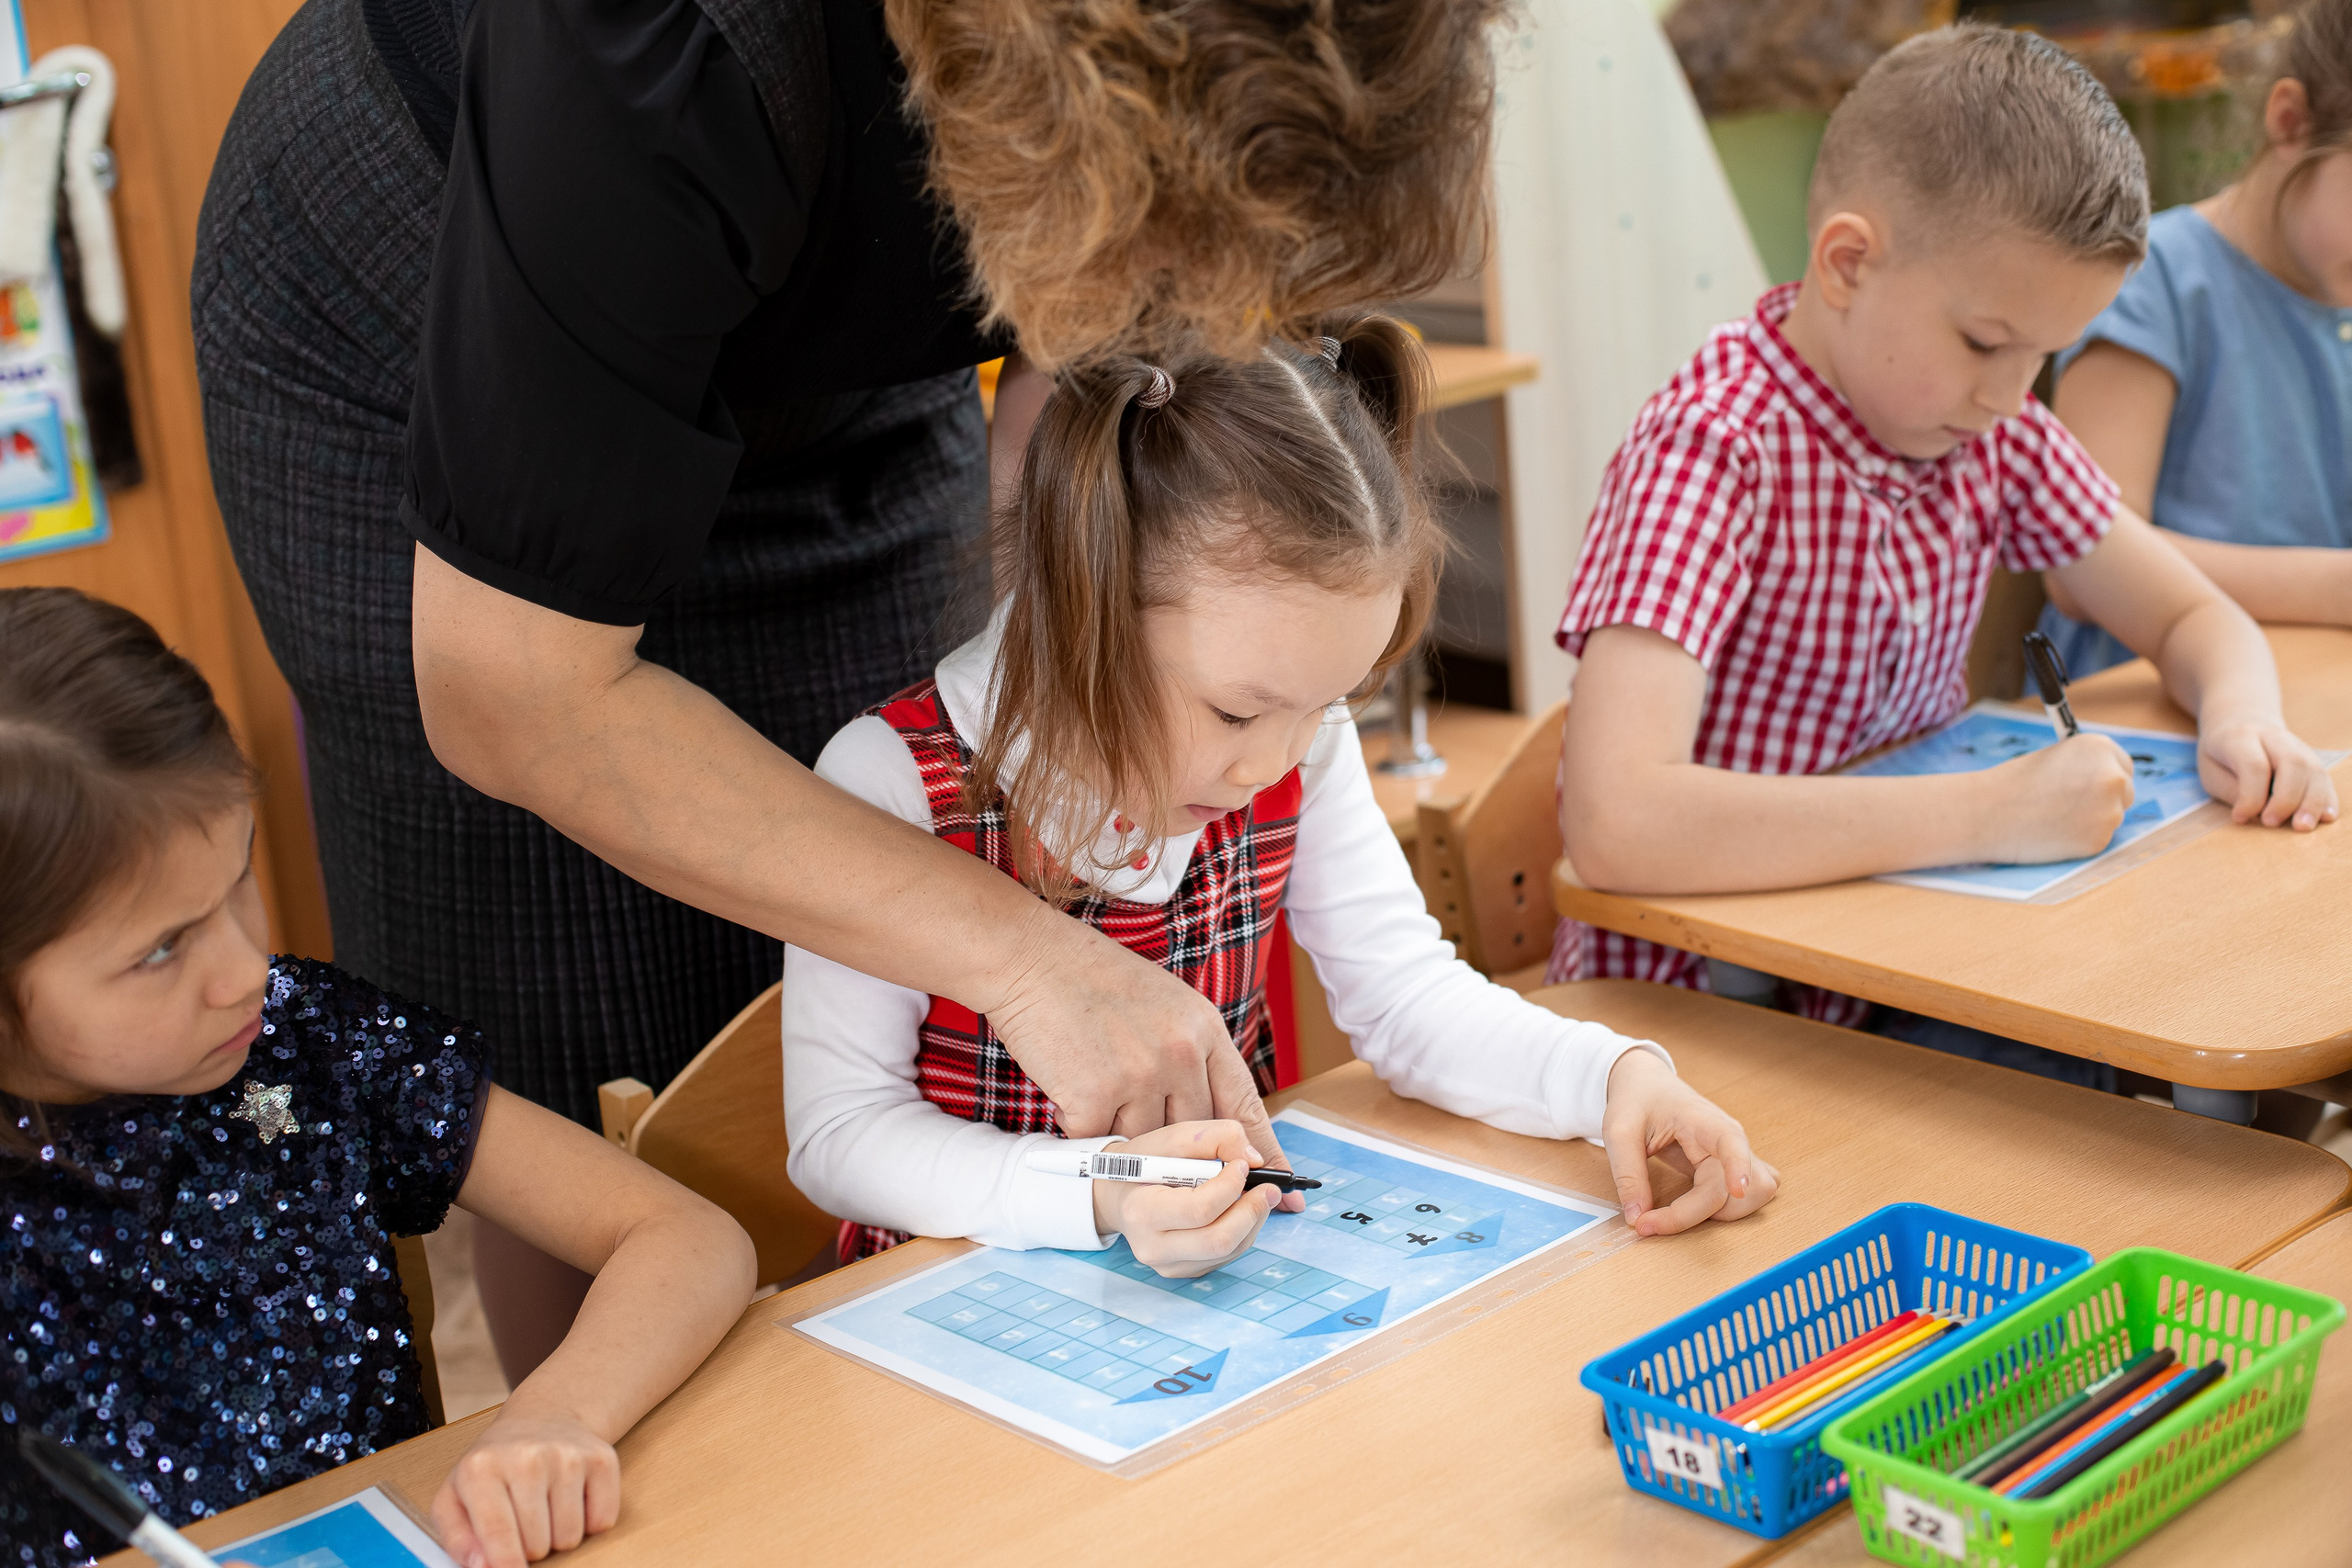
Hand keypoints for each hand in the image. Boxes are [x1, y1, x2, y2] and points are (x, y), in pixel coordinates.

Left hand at [430, 1401, 619, 1567]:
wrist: (541, 1418)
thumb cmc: (495, 1465)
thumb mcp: (455, 1497)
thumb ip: (458, 1539)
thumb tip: (483, 1566)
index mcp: (482, 1468)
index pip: (497, 1532)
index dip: (506, 1565)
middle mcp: (527, 1457)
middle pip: (537, 1543)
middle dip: (530, 1547)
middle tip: (523, 1524)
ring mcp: (568, 1456)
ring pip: (570, 1537)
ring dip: (559, 1536)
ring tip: (546, 1511)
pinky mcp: (601, 1458)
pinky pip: (602, 1521)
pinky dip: (589, 1522)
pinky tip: (573, 1501)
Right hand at [987, 916, 1301, 1207]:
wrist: (1029, 958)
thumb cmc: (1093, 978)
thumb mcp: (1167, 1004)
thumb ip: (1195, 1056)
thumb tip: (1220, 1121)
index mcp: (1204, 1030)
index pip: (1246, 1105)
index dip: (1264, 1152)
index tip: (1281, 1185)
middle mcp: (1180, 1054)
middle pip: (1196, 1135)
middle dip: (1176, 1146)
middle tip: (1148, 1134)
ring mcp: (1139, 1076)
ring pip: (1144, 1144)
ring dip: (1119, 1128)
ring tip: (1096, 1082)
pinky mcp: (1093, 1095)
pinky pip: (1097, 1139)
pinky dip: (1081, 1123)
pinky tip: (1070, 1086)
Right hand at [1090, 1120, 1280, 1276]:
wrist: (1119, 1193)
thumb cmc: (1147, 1162)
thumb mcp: (1174, 1137)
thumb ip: (1216, 1137)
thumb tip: (1254, 1160)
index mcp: (1142, 1212)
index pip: (1199, 1209)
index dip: (1230, 1187)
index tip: (1241, 1165)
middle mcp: (1153, 1247)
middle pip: (1219, 1240)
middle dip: (1252, 1210)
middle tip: (1269, 1188)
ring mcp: (1168, 1266)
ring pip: (1228, 1251)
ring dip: (1252, 1221)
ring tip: (1258, 1196)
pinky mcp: (1184, 1271)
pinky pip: (1226, 1257)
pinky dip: (1242, 1232)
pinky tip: (1239, 1211)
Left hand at [1600, 1048, 1777, 1236]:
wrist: (1648, 1086)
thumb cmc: (1637, 1101)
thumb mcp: (1619, 1132)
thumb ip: (1628, 1175)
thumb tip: (1637, 1218)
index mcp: (1703, 1121)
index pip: (1732, 1141)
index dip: (1739, 1166)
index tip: (1737, 1190)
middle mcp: (1728, 1139)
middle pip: (1731, 1190)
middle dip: (1691, 1215)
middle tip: (1646, 1222)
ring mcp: (1736, 1155)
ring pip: (1752, 1197)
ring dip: (1716, 1216)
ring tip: (1674, 1211)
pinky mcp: (1733, 1168)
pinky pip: (1751, 1198)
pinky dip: (1728, 1211)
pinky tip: (1696, 1208)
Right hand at [1981, 733, 2132, 862]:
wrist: (1987, 813)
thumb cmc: (2012, 783)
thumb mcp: (2055, 758)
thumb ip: (2085, 767)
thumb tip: (2104, 783)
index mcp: (2099, 748)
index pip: (2124, 765)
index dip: (2107, 775)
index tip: (2094, 785)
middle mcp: (2113, 777)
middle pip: (2126, 792)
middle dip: (2105, 799)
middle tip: (2073, 805)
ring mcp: (2110, 811)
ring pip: (2111, 818)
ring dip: (2091, 820)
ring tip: (2053, 817)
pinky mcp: (2099, 840)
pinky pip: (2097, 839)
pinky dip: (2079, 839)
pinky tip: (2052, 832)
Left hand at [2198, 716, 2338, 830]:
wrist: (2241, 722)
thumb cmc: (2220, 754)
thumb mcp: (2211, 770)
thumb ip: (2232, 790)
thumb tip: (2256, 813)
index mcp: (2240, 737)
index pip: (2254, 765)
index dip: (2250, 796)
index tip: (2240, 817)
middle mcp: (2274, 737)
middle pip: (2293, 763)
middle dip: (2286, 799)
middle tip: (2272, 823)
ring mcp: (2297, 745)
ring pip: (2314, 770)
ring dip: (2312, 802)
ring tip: (2303, 826)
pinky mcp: (2311, 758)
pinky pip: (2324, 777)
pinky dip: (2327, 798)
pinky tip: (2326, 817)